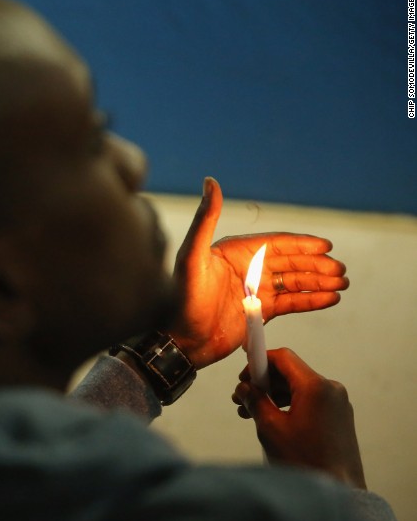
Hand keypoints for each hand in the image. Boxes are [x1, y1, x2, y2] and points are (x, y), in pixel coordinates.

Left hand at [167, 177, 348, 367]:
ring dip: (319, 282)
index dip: (301, 244)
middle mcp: (246, 269)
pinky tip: (331, 299)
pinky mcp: (258, 312)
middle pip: (289, 263)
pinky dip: (312, 301)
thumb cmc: (180, 298)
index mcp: (233, 252)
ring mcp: (253, 291)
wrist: (179, 340)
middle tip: (341, 270)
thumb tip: (210, 181)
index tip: (326, 246)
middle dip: (316, 265)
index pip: (275, 244)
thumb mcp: (191, 256)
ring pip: (294, 282)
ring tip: (342, 283)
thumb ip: (204, 219)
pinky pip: (291, 303)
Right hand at [232, 348, 365, 488]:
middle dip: (264, 382)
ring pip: (298, 387)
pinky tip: (271, 420)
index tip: (242, 374)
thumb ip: (255, 400)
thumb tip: (244, 388)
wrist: (338, 489)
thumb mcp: (270, 427)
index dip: (259, 361)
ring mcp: (337, 403)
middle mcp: (331, 389)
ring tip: (251, 413)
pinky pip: (309, 401)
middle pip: (290, 372)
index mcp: (316, 386)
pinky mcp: (338, 417)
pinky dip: (289, 405)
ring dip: (273, 396)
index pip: (283, 357)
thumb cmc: (304, 460)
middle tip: (241, 398)